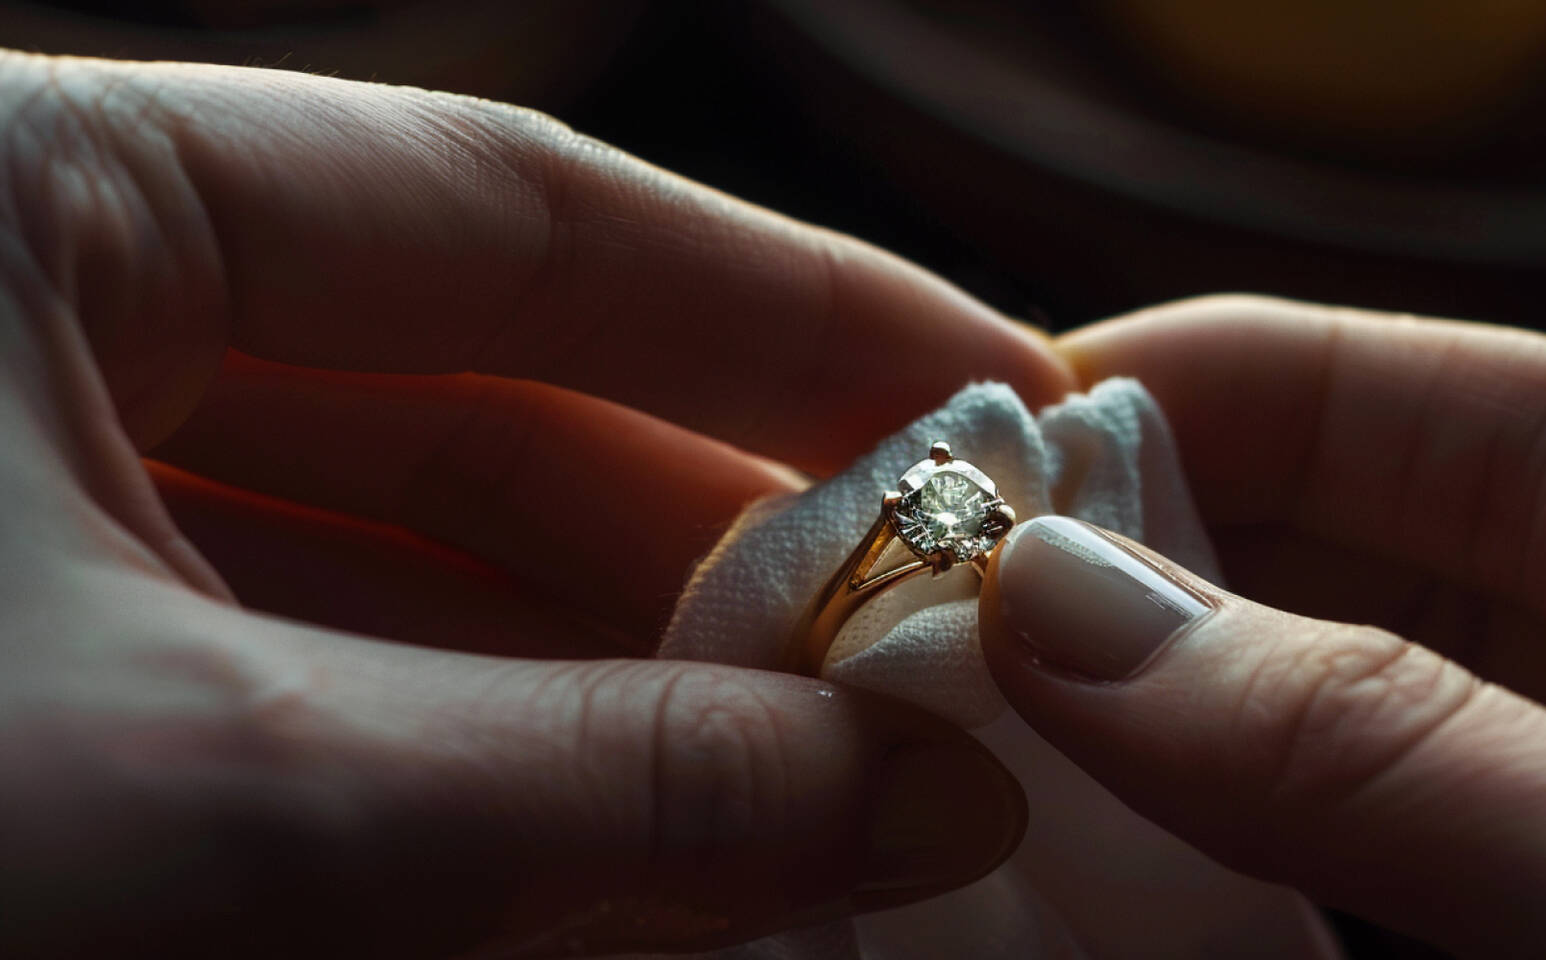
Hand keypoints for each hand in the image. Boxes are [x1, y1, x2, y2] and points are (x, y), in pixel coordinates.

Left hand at [0, 51, 1067, 956]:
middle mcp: (23, 308)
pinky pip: (283, 672)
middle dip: (707, 536)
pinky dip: (456, 762)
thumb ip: (602, 782)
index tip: (993, 400)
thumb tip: (924, 797)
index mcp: (28, 193)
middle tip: (926, 644)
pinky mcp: (11, 664)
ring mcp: (4, 491)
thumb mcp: (225, 803)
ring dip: (602, 679)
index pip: (505, 207)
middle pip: (464, 388)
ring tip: (815, 770)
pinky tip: (629, 839)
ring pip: (384, 555)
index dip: (786, 309)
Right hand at [979, 296, 1545, 956]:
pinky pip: (1333, 926)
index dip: (1289, 381)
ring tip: (983, 717)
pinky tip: (1078, 894)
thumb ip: (1394, 747)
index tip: (1053, 401)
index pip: (1535, 436)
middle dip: (1188, 560)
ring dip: (1165, 745)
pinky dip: (1203, 908)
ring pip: (1352, 781)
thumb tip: (1068, 602)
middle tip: (971, 571)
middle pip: (1414, 596)